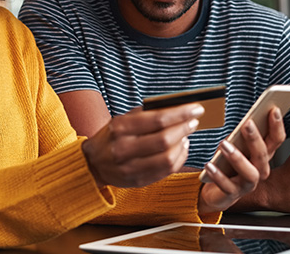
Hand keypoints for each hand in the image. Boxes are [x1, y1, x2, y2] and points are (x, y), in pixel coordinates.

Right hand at [82, 103, 203, 187]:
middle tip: (194, 121)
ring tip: (186, 135)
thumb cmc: (112, 137)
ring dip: (183, 145)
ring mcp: (130, 167)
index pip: (157, 120)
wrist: (93, 163)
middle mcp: (124, 148)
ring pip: (167, 158)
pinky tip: (181, 148)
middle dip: (184, 128)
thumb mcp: (122, 120)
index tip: (196, 108)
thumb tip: (176, 107)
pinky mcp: (138, 181)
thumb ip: (145, 114)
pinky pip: (166, 171)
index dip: (181, 114)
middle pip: (164, 140)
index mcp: (120, 128)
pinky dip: (179, 158)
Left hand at [198, 108, 285, 213]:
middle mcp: (259, 170)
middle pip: (263, 155)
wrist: (215, 191)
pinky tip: (209, 165)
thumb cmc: (228, 164)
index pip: (276, 140)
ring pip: (249, 172)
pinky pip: (227, 186)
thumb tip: (247, 119)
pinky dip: (218, 175)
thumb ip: (242, 135)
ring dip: (237, 157)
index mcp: (262, 156)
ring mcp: (247, 184)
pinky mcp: (232, 194)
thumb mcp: (235, 146)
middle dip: (256, 139)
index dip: (277, 126)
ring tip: (224, 144)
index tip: (273, 109)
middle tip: (247, 123)